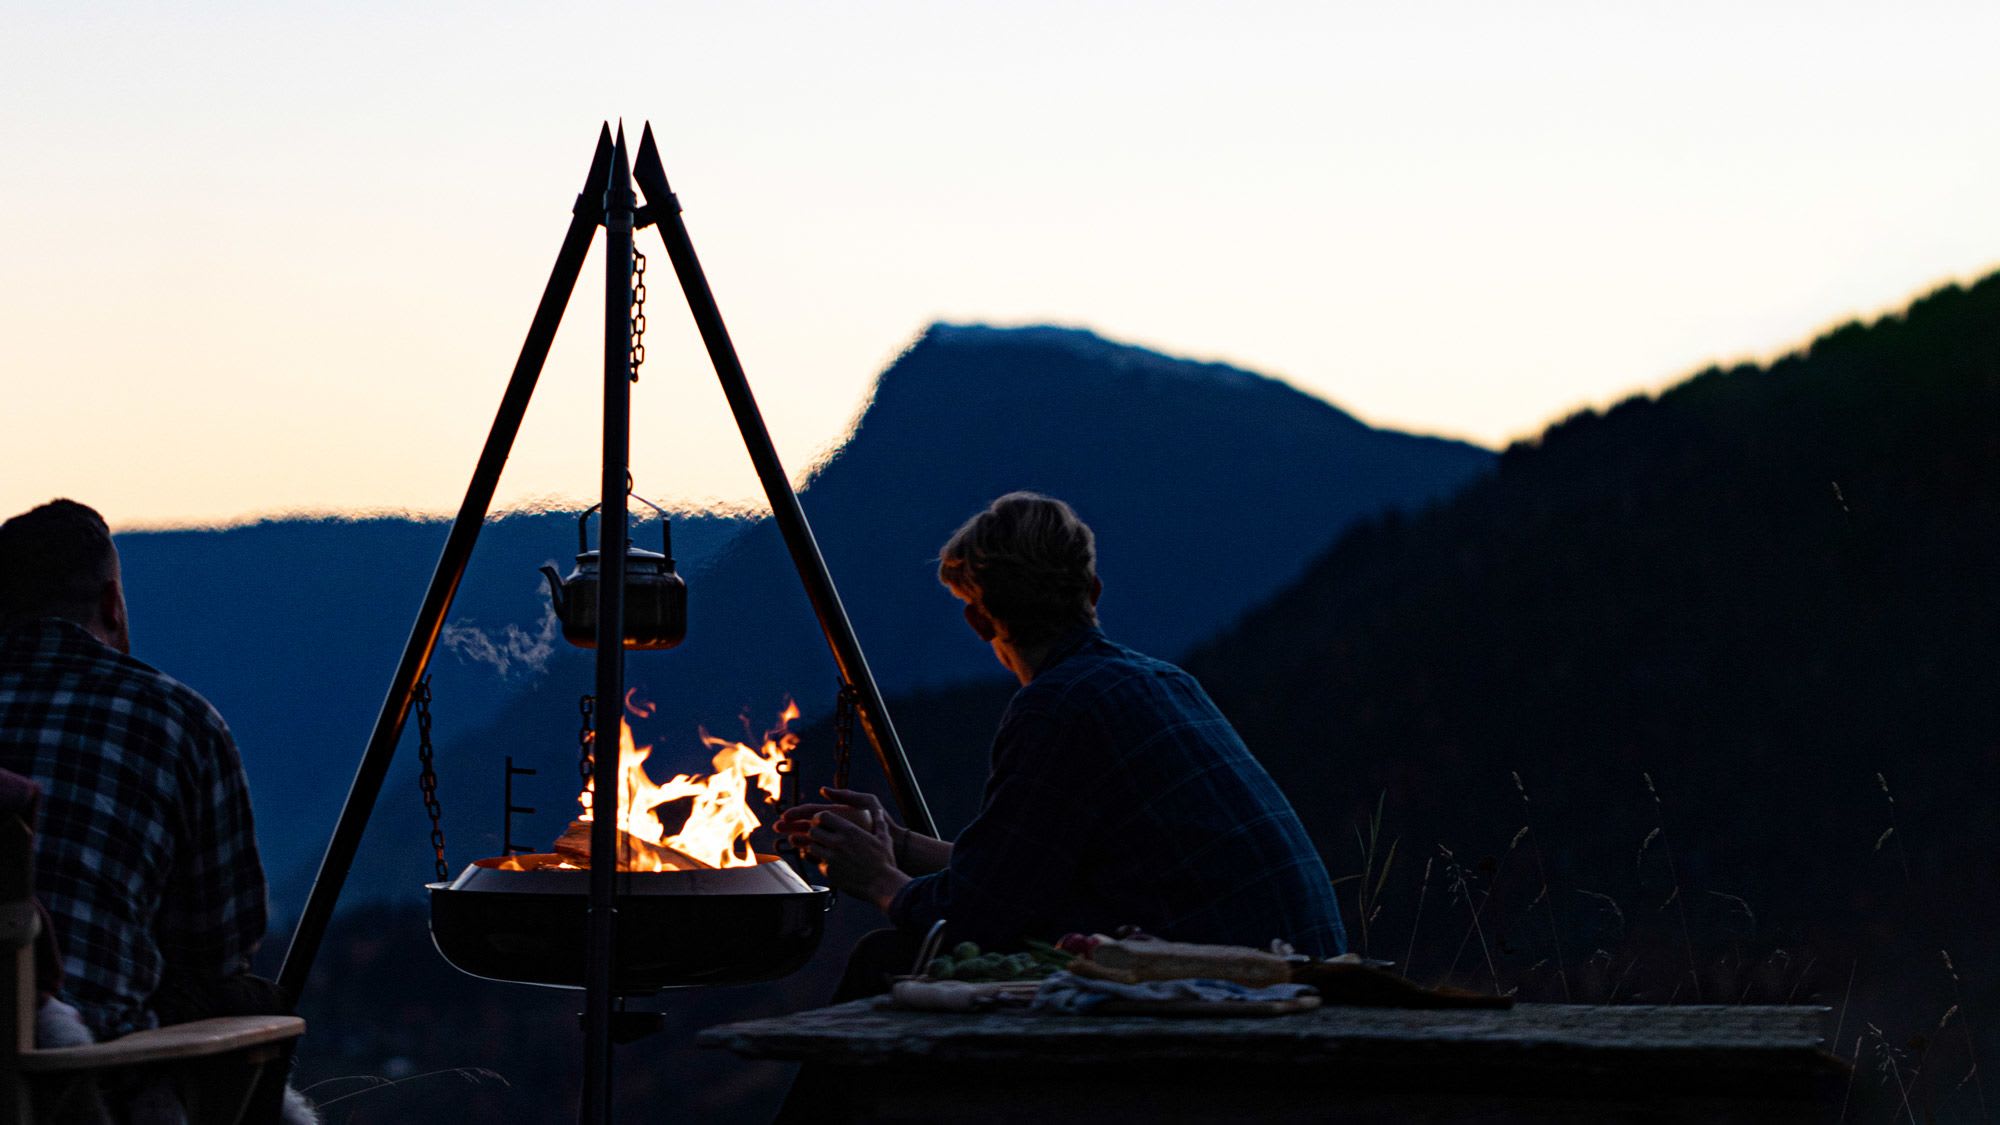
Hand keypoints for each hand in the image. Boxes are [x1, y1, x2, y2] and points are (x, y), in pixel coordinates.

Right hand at [774, 787, 896, 849]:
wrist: (896, 845)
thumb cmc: (883, 824)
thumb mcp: (869, 803)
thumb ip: (848, 795)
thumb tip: (824, 790)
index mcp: (839, 813)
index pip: (813, 811)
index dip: (798, 813)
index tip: (786, 816)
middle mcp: (836, 826)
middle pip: (808, 824)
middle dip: (792, 825)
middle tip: (778, 828)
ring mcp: (838, 839)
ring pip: (812, 838)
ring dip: (798, 838)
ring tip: (787, 839)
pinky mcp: (841, 852)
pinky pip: (821, 850)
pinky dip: (810, 850)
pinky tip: (802, 850)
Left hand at [778, 788, 908, 910]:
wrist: (882, 885)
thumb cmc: (885, 861)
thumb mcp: (884, 838)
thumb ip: (879, 822)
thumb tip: (879, 812)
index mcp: (850, 831)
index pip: (823, 816)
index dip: (819, 817)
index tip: (821, 821)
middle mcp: (838, 843)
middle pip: (813, 831)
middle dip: (814, 832)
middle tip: (820, 835)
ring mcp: (832, 859)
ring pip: (811, 848)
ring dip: (816, 848)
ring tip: (825, 850)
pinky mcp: (830, 873)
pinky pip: (819, 865)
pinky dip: (822, 864)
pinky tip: (832, 865)